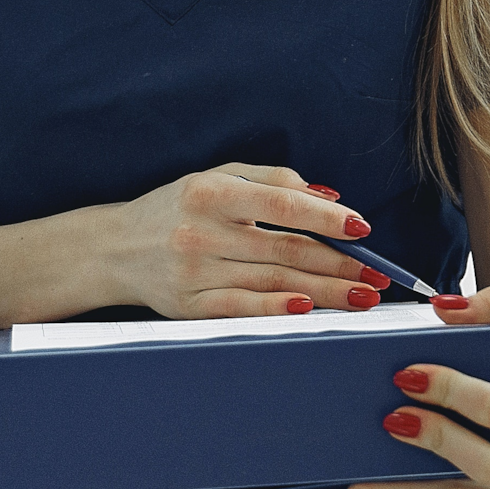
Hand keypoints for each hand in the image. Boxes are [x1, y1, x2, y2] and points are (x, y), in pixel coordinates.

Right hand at [101, 163, 382, 317]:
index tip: (362, 229)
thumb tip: (329, 197)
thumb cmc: (175, 208)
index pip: (282, 204)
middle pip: (285, 249)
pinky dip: (276, 310)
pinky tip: (308, 310)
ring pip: (273, 282)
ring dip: (324, 291)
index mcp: (212, 192)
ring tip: (361, 296)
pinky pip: (242, 308)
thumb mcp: (217, 178)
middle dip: (339, 264)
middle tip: (377, 275)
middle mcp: (202, 231)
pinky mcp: (188, 305)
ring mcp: (194, 271)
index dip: (326, 217)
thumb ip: (272, 181)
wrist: (112, 249)